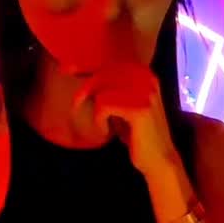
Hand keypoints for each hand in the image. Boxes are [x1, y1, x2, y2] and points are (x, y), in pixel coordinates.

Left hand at [74, 63, 176, 178]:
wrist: (159, 159)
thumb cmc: (135, 133)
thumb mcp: (120, 105)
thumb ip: (104, 88)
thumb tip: (71, 69)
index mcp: (144, 73)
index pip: (109, 63)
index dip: (85, 66)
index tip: (65, 70)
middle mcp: (147, 77)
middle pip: (103, 73)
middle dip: (86, 89)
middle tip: (77, 106)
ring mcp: (145, 92)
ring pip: (102, 89)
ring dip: (95, 109)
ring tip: (100, 124)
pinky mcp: (140, 109)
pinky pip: (104, 105)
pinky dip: (99, 119)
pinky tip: (104, 131)